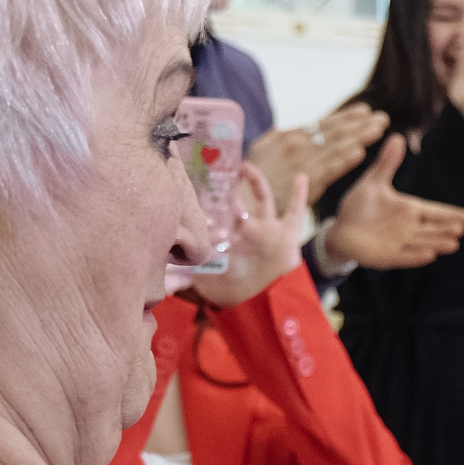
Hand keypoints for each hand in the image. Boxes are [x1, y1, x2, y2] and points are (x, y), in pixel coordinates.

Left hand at [187, 164, 306, 308]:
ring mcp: (268, 229)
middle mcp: (247, 230)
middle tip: (215, 172)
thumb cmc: (242, 289)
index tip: (193, 190)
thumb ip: (187, 280)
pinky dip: (299, 194)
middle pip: (236, 205)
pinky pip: (295, 210)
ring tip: (244, 165)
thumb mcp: (211, 281)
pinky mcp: (287, 233)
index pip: (216, 218)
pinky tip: (300, 178)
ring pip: (263, 200)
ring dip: (255, 182)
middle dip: (226, 192)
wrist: (271, 299)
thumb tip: (162, 284)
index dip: (207, 208)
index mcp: (230, 238)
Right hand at [250, 105, 388, 205]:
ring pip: (338, 146)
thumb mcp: (262, 149)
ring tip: (379, 128)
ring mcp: (304, 162)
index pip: (324, 123)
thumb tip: (285, 131)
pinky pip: (330, 169)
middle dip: (360, 123)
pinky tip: (361, 152)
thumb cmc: (250, 177)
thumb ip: (278, 139)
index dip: (346, 117)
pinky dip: (345, 159)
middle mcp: (298, 145)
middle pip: (336, 131)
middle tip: (381, 117)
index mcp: (289, 136)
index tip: (365, 112)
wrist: (241, 200)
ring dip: (361, 136)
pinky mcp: (307, 181)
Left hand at [324, 135, 463, 270]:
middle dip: (447, 228)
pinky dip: (416, 256)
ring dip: (437, 243)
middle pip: (434, 228)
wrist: (340, 229)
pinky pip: (405, 256)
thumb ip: (387, 163)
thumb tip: (398, 136)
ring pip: (424, 242)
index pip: (438, 212)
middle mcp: (409, 228)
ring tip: (453, 243)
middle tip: (462, 227)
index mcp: (410, 209)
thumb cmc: (360, 206)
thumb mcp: (373, 182)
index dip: (455, 214)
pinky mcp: (388, 256)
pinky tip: (429, 255)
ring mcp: (400, 243)